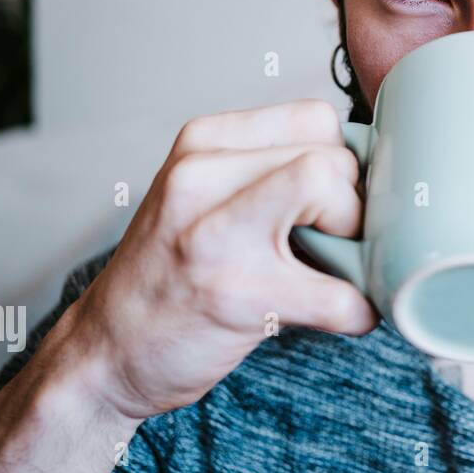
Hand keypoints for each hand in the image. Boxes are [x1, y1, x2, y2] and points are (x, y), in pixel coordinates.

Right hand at [65, 98, 376, 421]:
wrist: (104, 355)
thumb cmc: (169, 274)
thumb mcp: (203, 195)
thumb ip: (268, 168)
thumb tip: (369, 167)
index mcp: (202, 144)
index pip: (316, 117)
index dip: (347, 160)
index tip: (340, 198)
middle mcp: (200, 177)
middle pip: (331, 156)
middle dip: (355, 204)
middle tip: (340, 243)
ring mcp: (215, 235)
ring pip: (332, 194)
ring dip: (358, 244)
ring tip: (339, 270)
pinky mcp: (236, 296)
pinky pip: (337, 293)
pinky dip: (359, 309)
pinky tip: (346, 315)